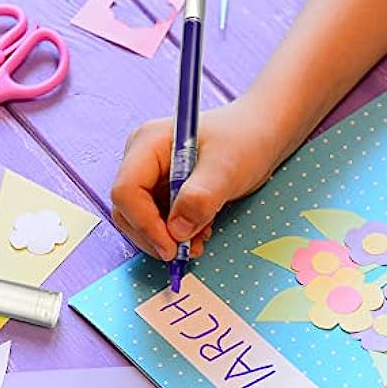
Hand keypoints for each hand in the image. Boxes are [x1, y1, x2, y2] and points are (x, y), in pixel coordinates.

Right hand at [111, 95, 281, 259]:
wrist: (260, 136)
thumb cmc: (244, 140)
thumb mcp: (226, 168)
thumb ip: (200, 198)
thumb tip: (176, 231)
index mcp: (148, 144)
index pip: (126, 191)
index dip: (144, 223)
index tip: (171, 247)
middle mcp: (142, 160)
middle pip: (127, 211)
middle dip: (155, 236)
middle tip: (187, 251)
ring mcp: (150, 178)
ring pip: (141, 222)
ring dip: (167, 239)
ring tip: (199, 240)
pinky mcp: (162, 193)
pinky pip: (158, 223)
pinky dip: (176, 236)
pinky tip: (200, 232)